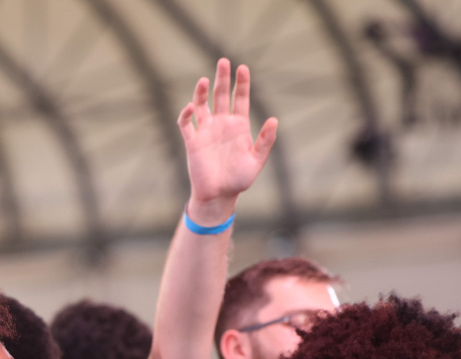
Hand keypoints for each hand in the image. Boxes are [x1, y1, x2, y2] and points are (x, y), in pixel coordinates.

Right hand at [178, 59, 277, 216]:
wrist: (218, 196)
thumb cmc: (239, 180)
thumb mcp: (256, 161)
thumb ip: (265, 141)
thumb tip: (274, 120)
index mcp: (239, 126)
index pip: (240, 98)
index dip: (242, 83)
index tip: (242, 67)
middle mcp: (222, 124)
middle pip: (221, 95)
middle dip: (222, 78)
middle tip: (223, 61)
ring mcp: (206, 131)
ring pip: (202, 105)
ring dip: (201, 92)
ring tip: (203, 80)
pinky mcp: (192, 141)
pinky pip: (186, 123)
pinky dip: (186, 113)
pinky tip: (191, 107)